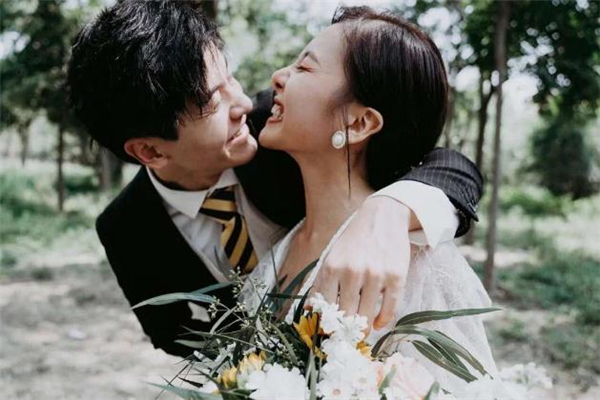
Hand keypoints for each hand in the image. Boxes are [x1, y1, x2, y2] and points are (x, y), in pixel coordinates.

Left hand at [310, 196, 418, 333]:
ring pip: (367, 315)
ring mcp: (376, 275)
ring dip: (364, 329)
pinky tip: (378, 322)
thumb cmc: (354, 240)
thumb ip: (321, 282)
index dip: (327, 322)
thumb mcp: (332, 256)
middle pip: (346, 315)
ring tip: (363, 330)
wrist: (382, 216)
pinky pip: (389, 309)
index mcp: (332, 267)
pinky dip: (382, 321)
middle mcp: (352, 272)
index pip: (325, 306)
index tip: (330, 330)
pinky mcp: (396, 277)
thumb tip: (309, 309)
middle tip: (348, 334)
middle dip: (346, 329)